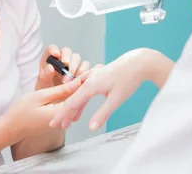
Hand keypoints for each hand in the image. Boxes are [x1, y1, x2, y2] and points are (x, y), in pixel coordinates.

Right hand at [6, 79, 81, 141]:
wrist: (12, 127)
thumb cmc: (22, 111)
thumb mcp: (41, 96)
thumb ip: (61, 90)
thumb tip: (77, 82)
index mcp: (61, 114)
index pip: (79, 96)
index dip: (83, 82)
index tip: (86, 71)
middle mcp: (64, 120)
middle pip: (79, 101)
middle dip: (82, 87)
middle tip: (84, 73)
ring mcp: (61, 122)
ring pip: (74, 104)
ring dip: (77, 92)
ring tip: (79, 78)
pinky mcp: (58, 121)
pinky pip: (68, 107)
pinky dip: (70, 97)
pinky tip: (71, 88)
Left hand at [35, 45, 90, 89]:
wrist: (55, 104)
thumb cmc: (46, 92)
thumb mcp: (42, 85)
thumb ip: (45, 75)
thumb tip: (50, 67)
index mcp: (50, 60)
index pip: (52, 49)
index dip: (54, 50)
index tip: (56, 55)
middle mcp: (62, 60)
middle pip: (68, 52)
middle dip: (68, 60)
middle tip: (66, 71)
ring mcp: (74, 66)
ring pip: (79, 59)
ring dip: (77, 68)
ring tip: (73, 81)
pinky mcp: (83, 73)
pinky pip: (88, 68)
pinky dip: (87, 73)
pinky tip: (82, 81)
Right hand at [49, 48, 171, 131]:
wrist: (138, 62)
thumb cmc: (128, 79)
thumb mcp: (116, 99)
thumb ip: (102, 114)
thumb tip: (91, 128)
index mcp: (90, 85)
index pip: (71, 102)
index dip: (62, 114)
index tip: (53, 123)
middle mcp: (89, 79)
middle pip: (73, 98)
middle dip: (66, 112)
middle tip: (61, 125)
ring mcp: (94, 75)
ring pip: (79, 93)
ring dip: (75, 106)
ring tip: (72, 120)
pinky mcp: (99, 75)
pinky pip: (85, 87)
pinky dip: (82, 97)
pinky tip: (82, 103)